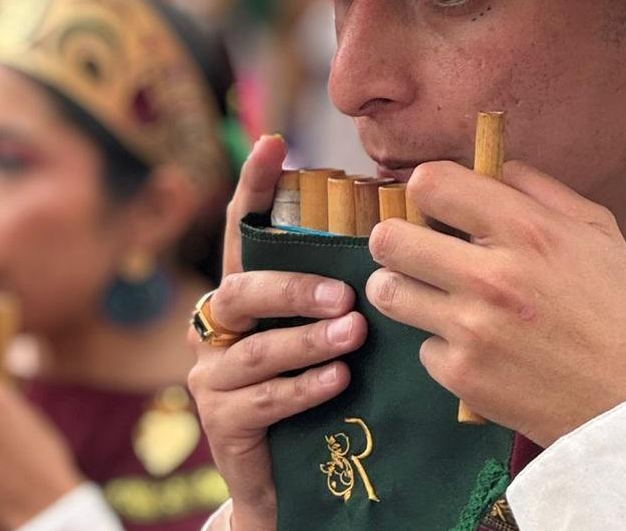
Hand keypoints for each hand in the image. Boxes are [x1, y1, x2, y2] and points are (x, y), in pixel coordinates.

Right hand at [187, 135, 367, 530]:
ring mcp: (213, 372)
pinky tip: (338, 380)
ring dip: (306, 339)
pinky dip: (302, 388)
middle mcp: (221, 324)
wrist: (293, 482)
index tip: (276, 143)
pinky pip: (260, 399)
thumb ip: (350, 289)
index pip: (244, 228)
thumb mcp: (333, 332)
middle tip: (344, 294)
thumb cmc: (324, 390)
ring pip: (255, 346)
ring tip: (353, 337)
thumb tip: (411, 237)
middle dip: (292, 287)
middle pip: (242, 288)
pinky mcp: (221, 420)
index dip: (255, 185)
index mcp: (249, 290)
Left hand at [367, 160, 625, 447]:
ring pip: (386, 290)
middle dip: (396, 238)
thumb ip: (541, 189)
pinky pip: (420, 344)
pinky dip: (441, 344)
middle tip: (416, 249)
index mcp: (525, 230)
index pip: (430, 183)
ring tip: (431, 293)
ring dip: (402, 288)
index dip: (427, 189)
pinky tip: (474, 346)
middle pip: (387, 238)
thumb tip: (493, 167)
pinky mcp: (460, 375)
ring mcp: (470, 329)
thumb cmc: (616, 312)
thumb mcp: (598, 231)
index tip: (437, 205)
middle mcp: (490, 276)